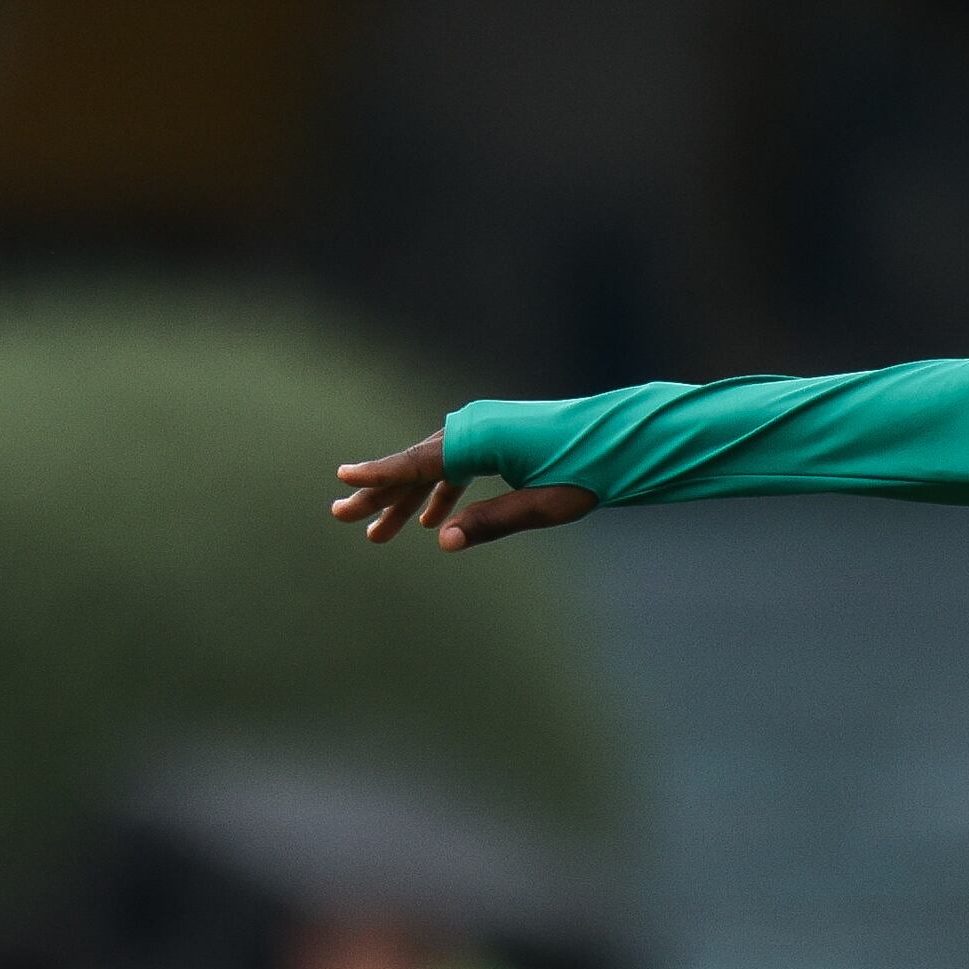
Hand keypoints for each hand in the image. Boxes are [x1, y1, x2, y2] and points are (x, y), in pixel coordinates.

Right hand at [329, 432, 593, 549]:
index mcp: (484, 438)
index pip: (420, 461)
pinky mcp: (498, 438)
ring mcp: (486, 430)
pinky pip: (456, 467)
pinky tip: (426, 521)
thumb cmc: (590, 472)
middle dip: (379, 493)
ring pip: (433, 468)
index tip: (341, 479)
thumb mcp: (543, 505)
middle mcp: (478, 426)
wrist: (627, 441)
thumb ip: (491, 522)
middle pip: (417, 464)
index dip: (379, 474)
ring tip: (377, 534)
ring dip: (406, 499)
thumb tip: (440, 542)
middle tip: (341, 517)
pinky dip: (439, 493)